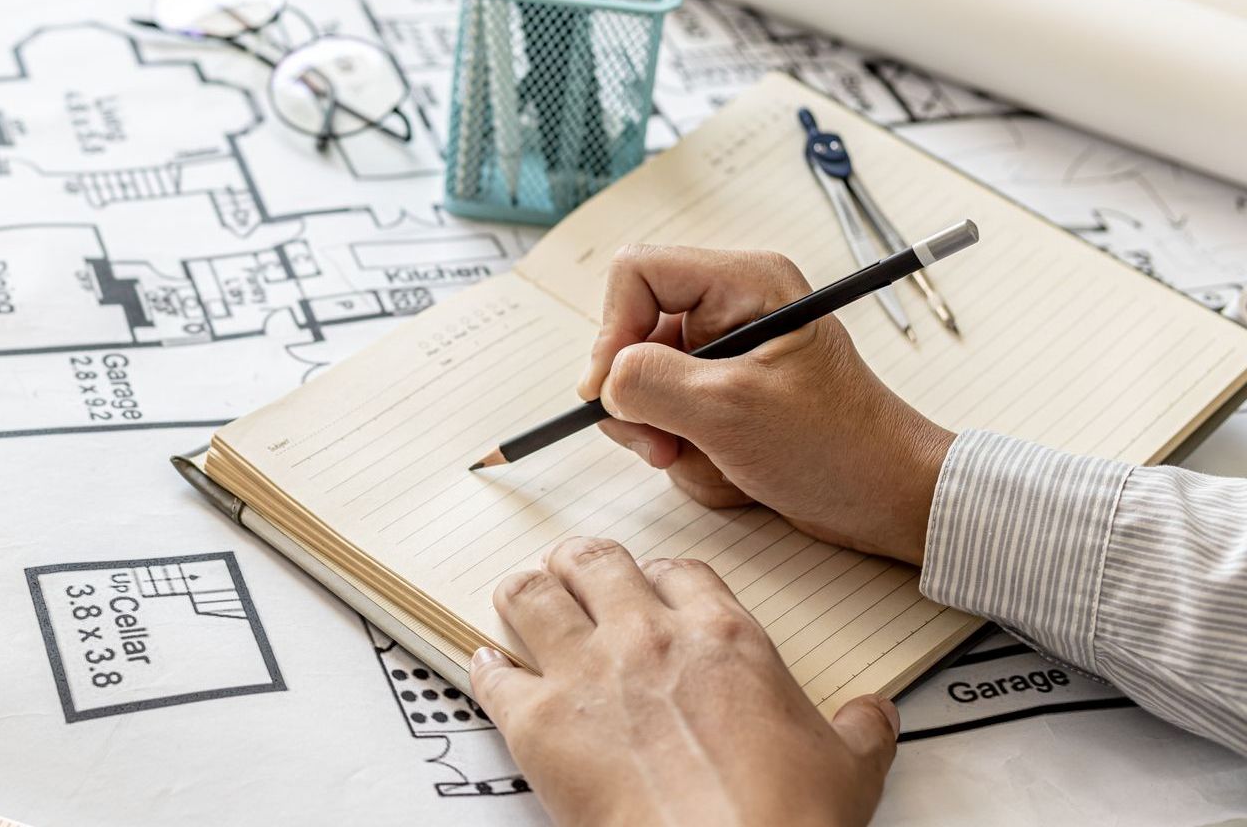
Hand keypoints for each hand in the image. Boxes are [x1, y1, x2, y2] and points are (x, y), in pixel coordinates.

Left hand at [473, 538, 898, 826]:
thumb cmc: (786, 822)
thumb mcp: (850, 768)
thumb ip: (859, 728)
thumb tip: (875, 714)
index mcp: (723, 636)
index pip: (677, 570)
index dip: (657, 575)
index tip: (650, 587)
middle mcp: (646, 638)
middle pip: (594, 562)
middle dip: (579, 565)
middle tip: (573, 575)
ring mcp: (586, 674)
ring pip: (531, 595)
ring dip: (524, 595)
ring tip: (522, 600)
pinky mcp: (538, 722)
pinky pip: (493, 674)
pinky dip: (487, 668)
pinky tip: (488, 666)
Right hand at [576, 245, 952, 564]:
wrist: (888, 500)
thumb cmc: (837, 446)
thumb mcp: (731, 412)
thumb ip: (651, 383)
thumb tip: (604, 382)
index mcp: (745, 283)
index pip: (637, 275)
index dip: (613, 331)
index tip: (610, 392)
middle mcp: (732, 308)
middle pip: (633, 336)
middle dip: (643, 402)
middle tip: (664, 446)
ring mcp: (727, 354)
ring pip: (645, 387)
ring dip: (669, 436)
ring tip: (717, 460)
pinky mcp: (725, 394)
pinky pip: (669, 419)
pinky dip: (690, 454)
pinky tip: (732, 468)